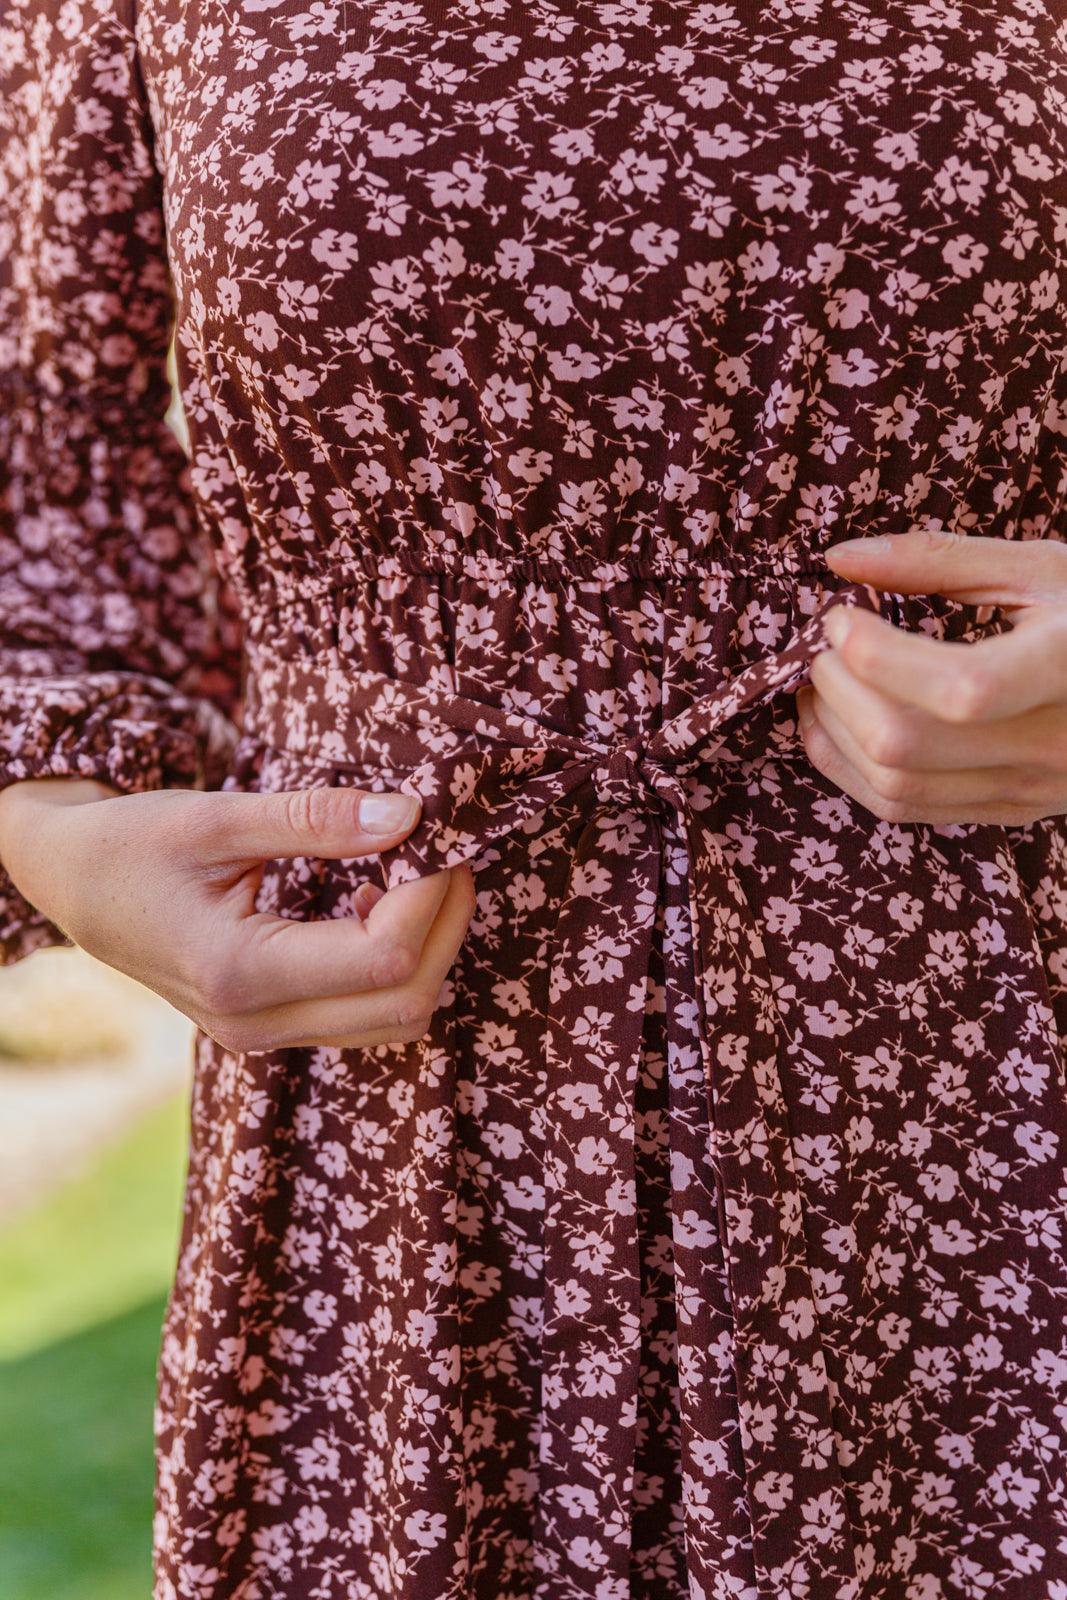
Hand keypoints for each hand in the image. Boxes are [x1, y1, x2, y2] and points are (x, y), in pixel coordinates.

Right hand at [0, 777, 474, 1051]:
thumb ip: (315, 819)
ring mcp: (263, 1036)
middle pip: (407, 1001)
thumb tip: (411, 815)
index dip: (429, 893)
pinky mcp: (271, 1028)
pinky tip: (371, 901)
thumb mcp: (216, 819)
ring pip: (396, 1020)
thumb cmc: (131, 844)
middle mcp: (255, 1024)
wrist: (69, 885)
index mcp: (239, 973)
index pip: (383, 955)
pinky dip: (396, 966)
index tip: (434, 830)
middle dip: (446, 923)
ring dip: (428, 948)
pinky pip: (367, 1017)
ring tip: (413, 872)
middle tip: (447, 849)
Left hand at [795, 529, 1066, 825]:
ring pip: (895, 785)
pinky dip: (848, 768)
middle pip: (906, 743)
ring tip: (817, 681)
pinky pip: (906, 809)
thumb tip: (840, 559)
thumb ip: (940, 560)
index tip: (843, 616)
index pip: (962, 689)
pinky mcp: (1010, 810)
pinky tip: (832, 722)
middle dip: (838, 690)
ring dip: (831, 732)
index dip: (879, 655)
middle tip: (821, 646)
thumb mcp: (1041, 567)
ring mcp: (1032, 789)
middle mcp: (1055, 744)